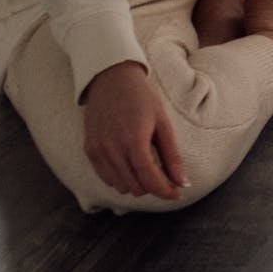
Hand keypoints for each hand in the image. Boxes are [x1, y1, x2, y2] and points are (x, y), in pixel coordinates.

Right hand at [83, 61, 185, 198]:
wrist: (111, 78)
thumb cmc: (142, 97)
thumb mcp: (163, 124)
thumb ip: (172, 156)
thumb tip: (183, 183)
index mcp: (133, 142)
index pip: (150, 180)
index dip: (165, 191)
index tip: (177, 194)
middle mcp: (111, 149)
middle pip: (135, 187)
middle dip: (153, 188)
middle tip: (166, 179)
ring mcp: (97, 150)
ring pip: (119, 186)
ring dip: (137, 185)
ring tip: (150, 172)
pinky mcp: (89, 149)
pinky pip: (105, 177)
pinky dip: (120, 178)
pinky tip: (132, 166)